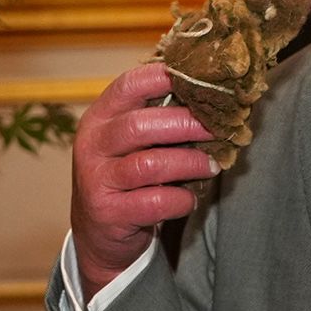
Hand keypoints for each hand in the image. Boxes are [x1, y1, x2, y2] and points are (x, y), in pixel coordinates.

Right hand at [70, 62, 217, 296]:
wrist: (97, 231)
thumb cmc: (125, 176)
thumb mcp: (129, 141)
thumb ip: (157, 118)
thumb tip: (212, 96)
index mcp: (99, 118)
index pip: (128, 86)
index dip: (164, 78)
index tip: (200, 80)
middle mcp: (92, 146)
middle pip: (140, 126)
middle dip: (186, 125)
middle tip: (218, 129)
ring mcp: (96, 181)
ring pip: (150, 165)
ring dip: (189, 163)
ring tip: (210, 165)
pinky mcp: (109, 213)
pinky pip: (156, 202)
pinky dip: (182, 200)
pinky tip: (189, 198)